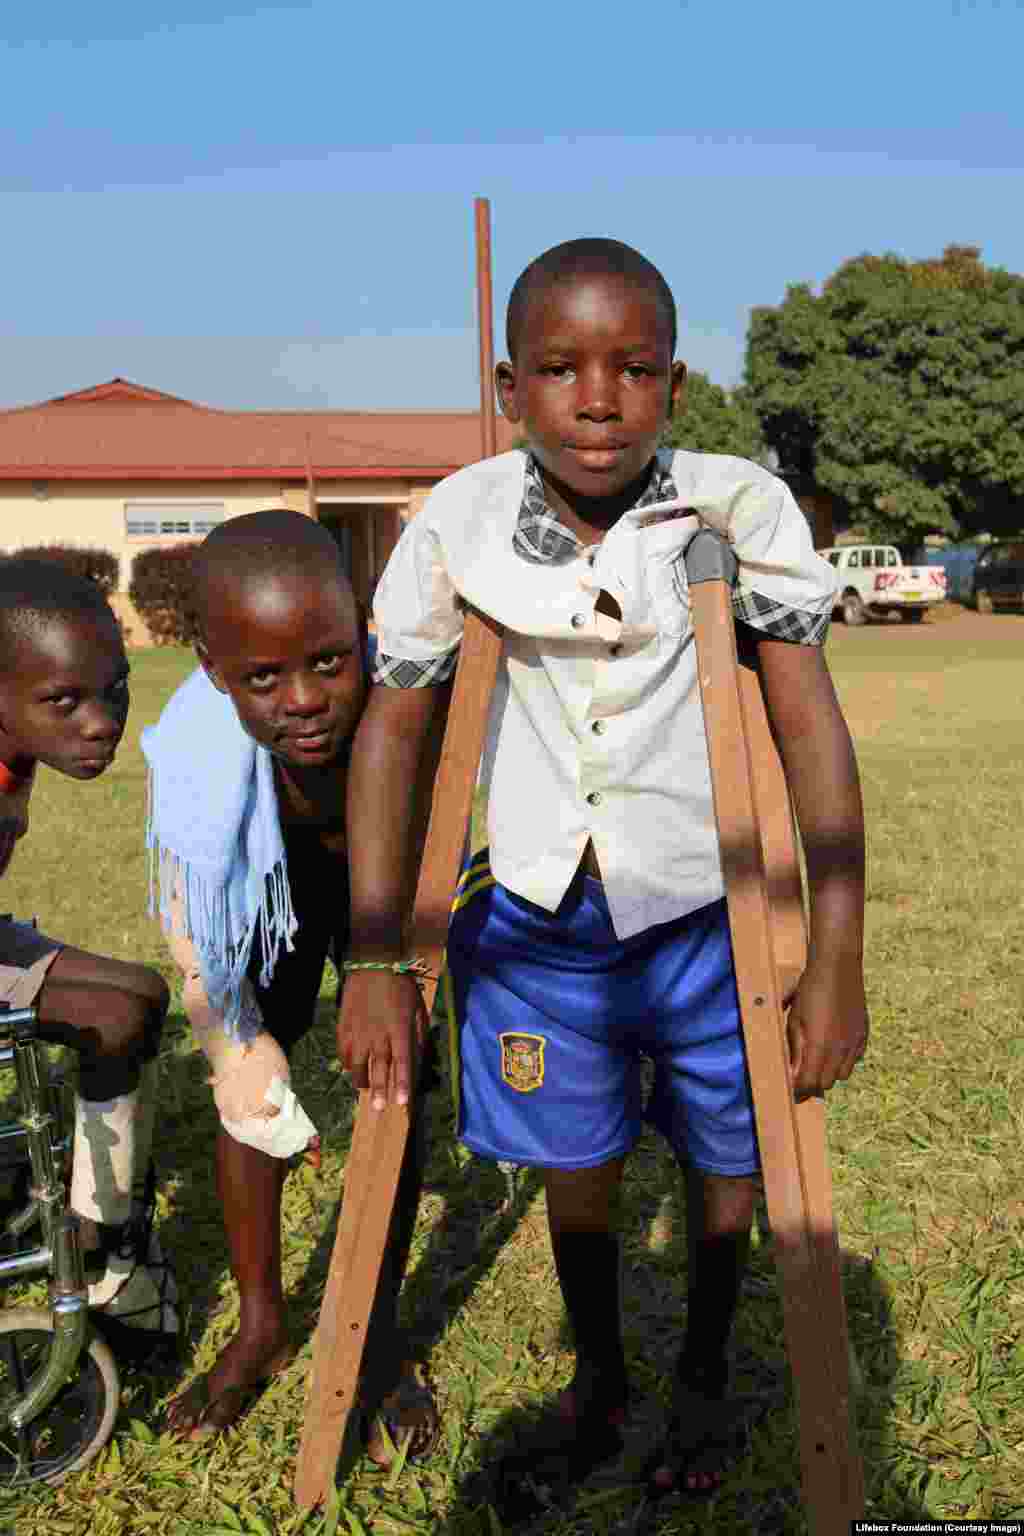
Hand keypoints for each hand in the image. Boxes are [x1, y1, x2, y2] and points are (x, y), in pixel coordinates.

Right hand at [336, 970, 427, 1110]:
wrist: (373, 964)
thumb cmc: (401, 987)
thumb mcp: (418, 1010)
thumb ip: (418, 1036)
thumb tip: (418, 1059)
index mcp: (399, 1030)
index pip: (402, 1063)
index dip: (402, 1084)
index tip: (402, 1102)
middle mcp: (377, 1035)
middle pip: (377, 1069)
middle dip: (378, 1091)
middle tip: (377, 1109)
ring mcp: (358, 1032)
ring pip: (357, 1065)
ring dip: (361, 1080)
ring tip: (365, 1090)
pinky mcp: (344, 1028)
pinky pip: (345, 1053)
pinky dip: (349, 1063)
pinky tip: (353, 1068)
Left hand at [785, 956, 867, 1102]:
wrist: (838, 967)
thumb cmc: (810, 991)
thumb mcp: (795, 1019)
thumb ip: (794, 1048)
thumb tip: (792, 1071)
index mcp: (819, 1046)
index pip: (809, 1082)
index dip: (798, 1089)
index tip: (790, 1088)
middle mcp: (840, 1049)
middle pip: (826, 1083)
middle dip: (812, 1083)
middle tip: (800, 1075)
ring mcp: (854, 1043)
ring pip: (842, 1075)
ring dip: (829, 1074)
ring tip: (817, 1061)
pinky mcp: (864, 1035)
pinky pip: (854, 1060)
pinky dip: (843, 1061)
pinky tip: (833, 1049)